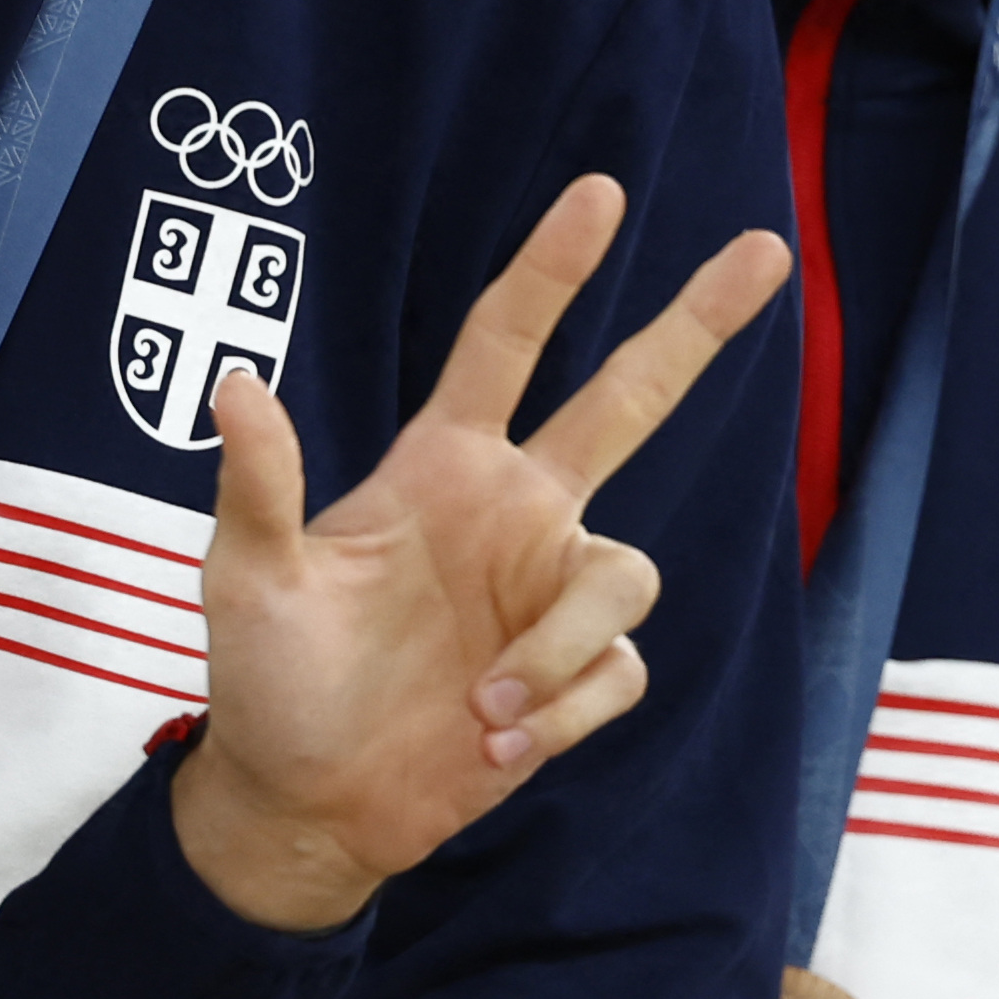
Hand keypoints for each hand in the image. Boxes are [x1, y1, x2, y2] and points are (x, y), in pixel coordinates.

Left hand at [163, 173, 791, 932]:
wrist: (305, 803)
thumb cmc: (270, 677)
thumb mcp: (248, 577)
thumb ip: (258, 484)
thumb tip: (234, 381)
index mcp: (442, 465)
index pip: (506, 344)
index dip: (553, 269)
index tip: (601, 194)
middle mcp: (514, 512)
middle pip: (628, 399)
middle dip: (695, 327)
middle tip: (765, 250)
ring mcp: (548, 594)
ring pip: (626, 575)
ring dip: (560, 647)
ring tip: (483, 704)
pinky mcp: (574, 677)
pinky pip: (618, 670)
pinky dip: (561, 711)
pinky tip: (494, 742)